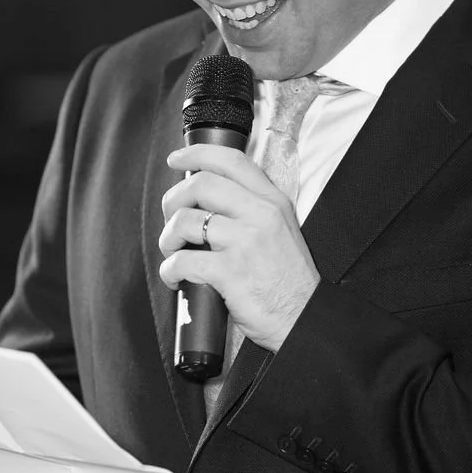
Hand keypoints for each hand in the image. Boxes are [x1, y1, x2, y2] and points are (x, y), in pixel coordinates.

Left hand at [158, 143, 319, 351]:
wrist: (303, 318)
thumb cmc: (287, 281)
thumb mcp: (281, 230)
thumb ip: (251, 209)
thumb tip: (207, 198)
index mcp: (273, 201)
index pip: (231, 160)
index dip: (196, 154)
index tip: (176, 159)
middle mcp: (261, 214)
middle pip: (201, 184)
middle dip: (173, 199)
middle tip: (170, 218)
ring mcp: (246, 242)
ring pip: (186, 220)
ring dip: (168, 237)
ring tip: (172, 251)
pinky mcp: (231, 271)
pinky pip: (183, 260)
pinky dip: (169, 269)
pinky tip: (175, 277)